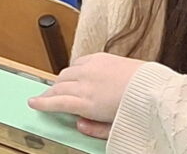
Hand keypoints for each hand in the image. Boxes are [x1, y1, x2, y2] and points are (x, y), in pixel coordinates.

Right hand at [27, 53, 148, 137]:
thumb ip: (93, 128)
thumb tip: (78, 124)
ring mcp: (92, 68)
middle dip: (49, 93)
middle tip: (45, 98)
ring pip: (66, 72)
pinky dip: (74, 68)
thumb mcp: (114, 127)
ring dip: (61, 81)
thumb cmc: (137, 109)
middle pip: (58, 86)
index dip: (41, 103)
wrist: (155, 89)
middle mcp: (85, 83)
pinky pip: (78, 61)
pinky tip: (77, 73)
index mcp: (86, 102)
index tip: (32, 103)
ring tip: (61, 87)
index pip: (55, 101)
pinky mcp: (101, 57)